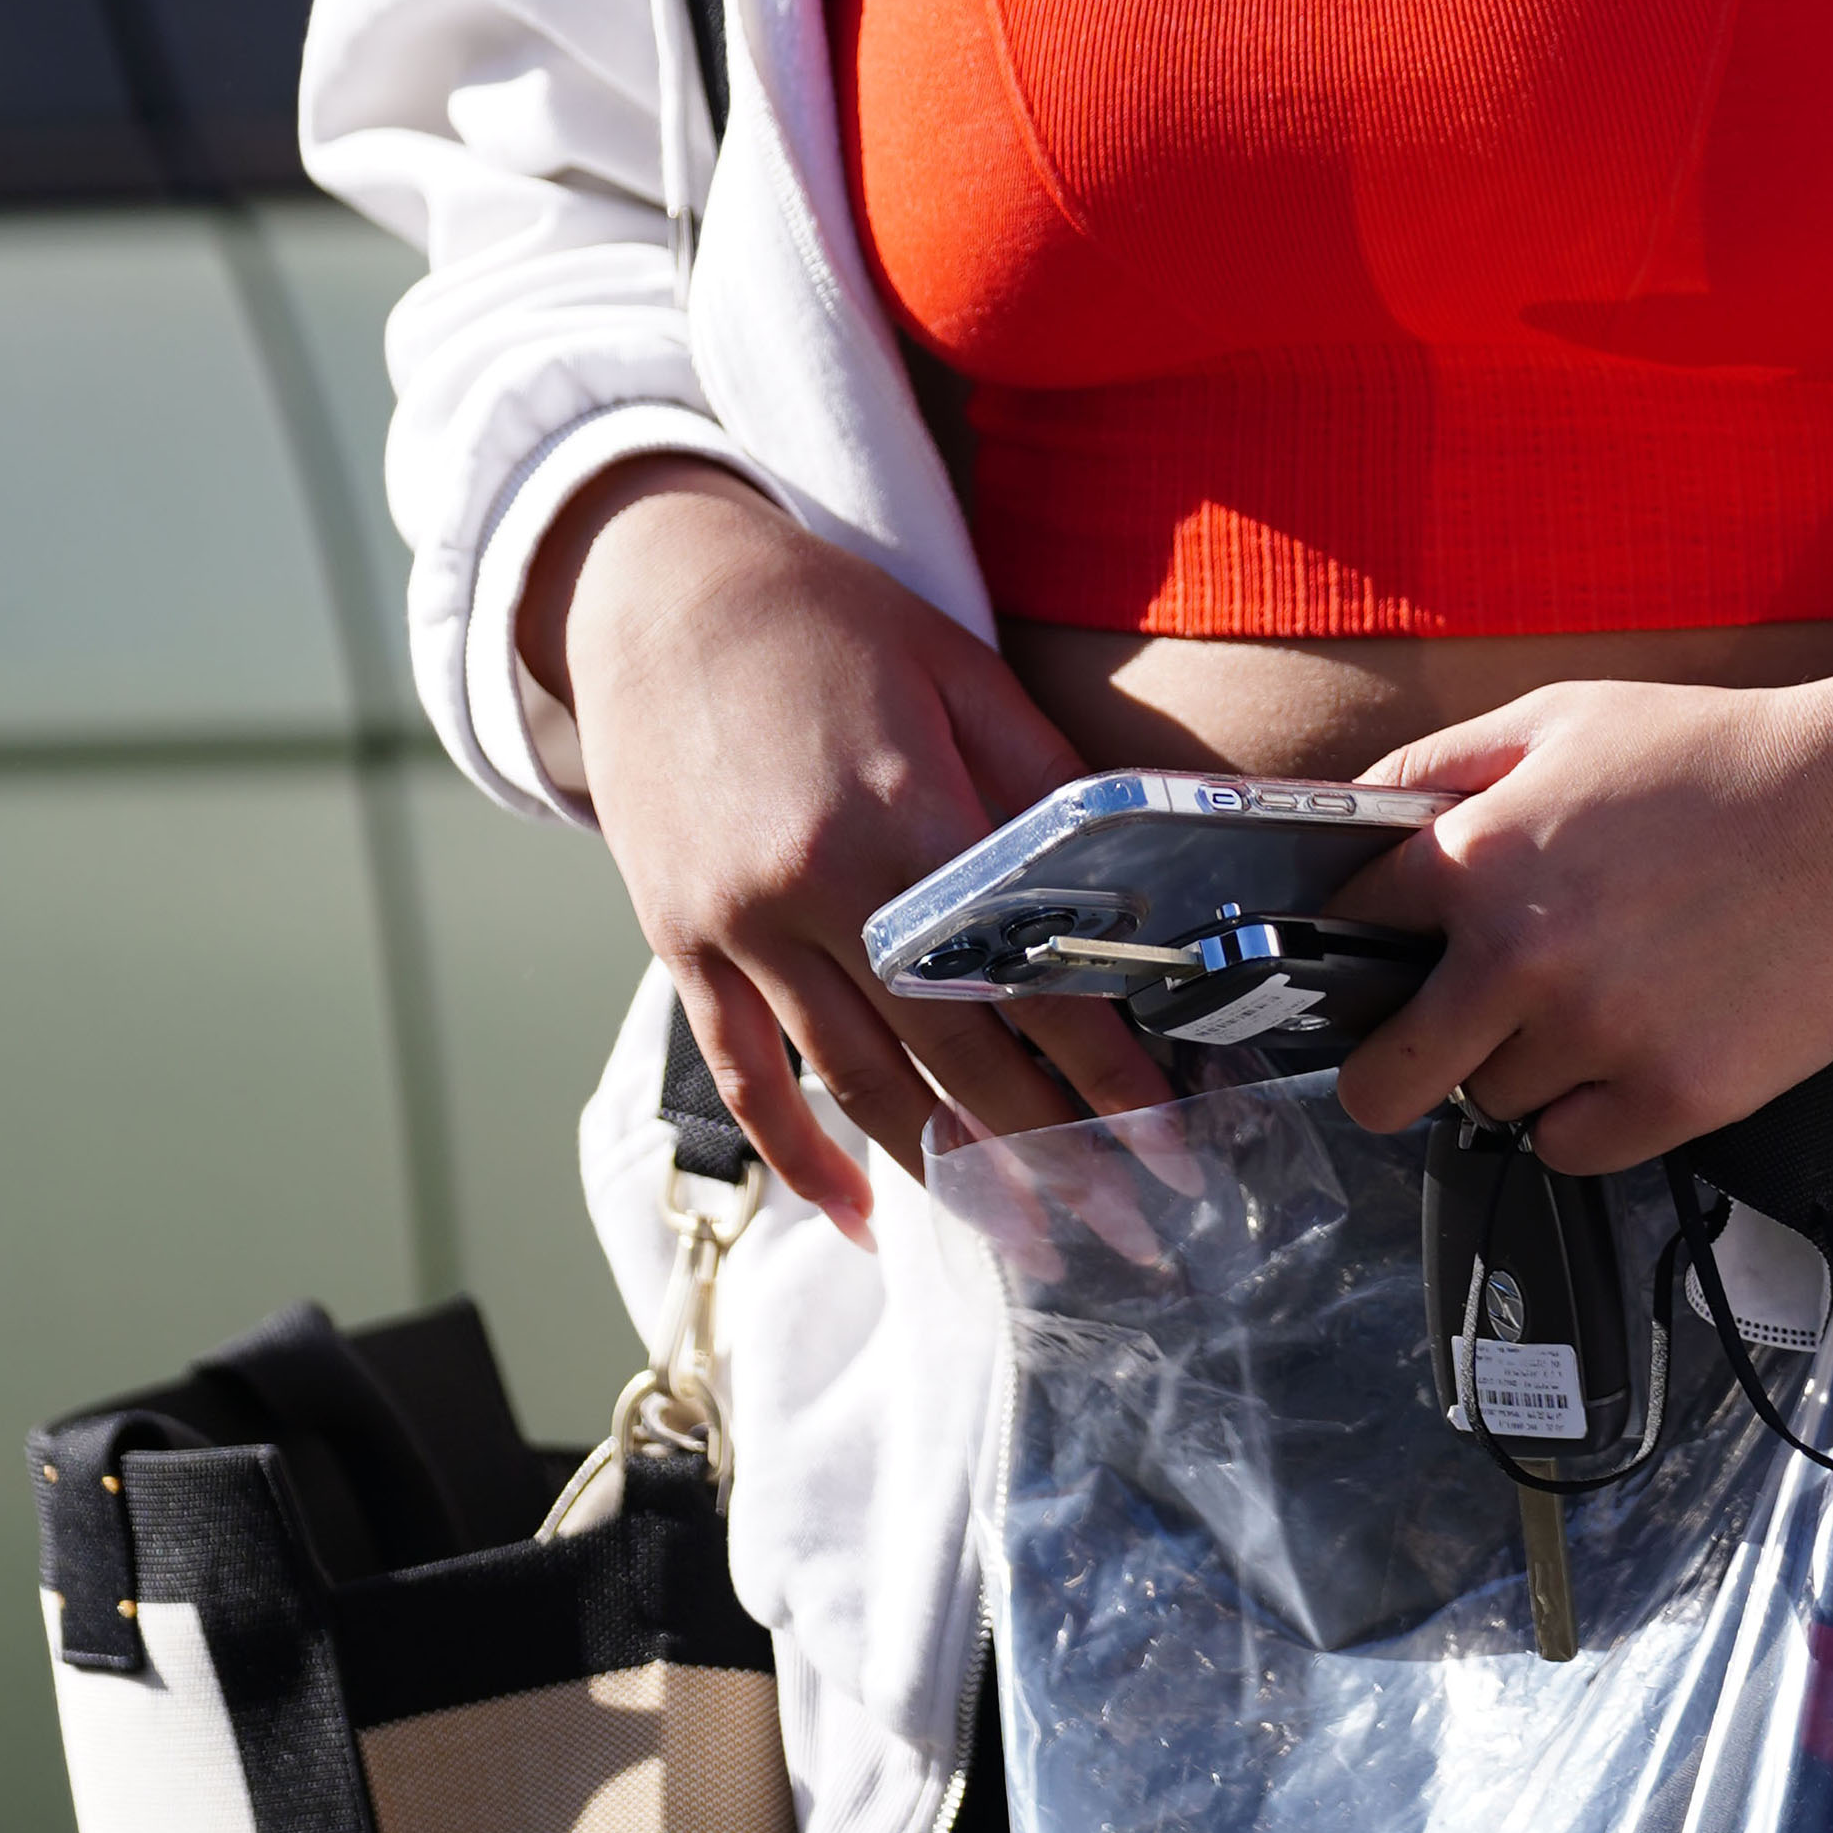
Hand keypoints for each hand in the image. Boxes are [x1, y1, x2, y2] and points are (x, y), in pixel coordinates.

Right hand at [517, 455, 1163, 1238]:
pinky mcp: (684, 946)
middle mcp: (816, 889)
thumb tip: (1142, 885)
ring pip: (857, 1086)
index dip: (1107, 1073)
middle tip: (1132, 1231)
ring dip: (947, 1176)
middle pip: (953, 1057)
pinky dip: (803, 1160)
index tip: (1173, 1144)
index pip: (1028, 979)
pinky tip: (864, 1217)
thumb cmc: (830, 622)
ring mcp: (739, 928)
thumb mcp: (963, 675)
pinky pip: (747, 1079)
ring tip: (1029, 1241)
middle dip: (1053, 1155)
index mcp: (902, 815)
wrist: (659, 591)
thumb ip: (1048, 787)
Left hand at [1325, 623, 1832, 1174]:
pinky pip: (1575, 1150)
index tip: (1378, 961)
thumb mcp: (1559, 719)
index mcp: (1479, 857)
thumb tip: (1349, 823)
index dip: (1360, 946)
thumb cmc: (1718, 758)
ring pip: (1495, 1106)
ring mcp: (1602, 1034)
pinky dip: (1592, 1115)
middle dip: (1395, 1068)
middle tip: (1436, 1045)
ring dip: (1527, 1068)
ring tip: (1598, 997)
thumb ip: (1436, 769)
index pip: (1350, 936)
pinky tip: (1635, 1045)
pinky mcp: (1676, 1095)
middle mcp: (1525, 957)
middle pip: (1384, 1081)